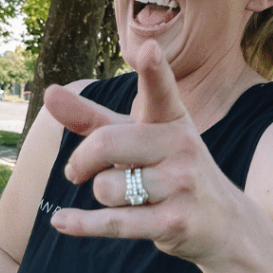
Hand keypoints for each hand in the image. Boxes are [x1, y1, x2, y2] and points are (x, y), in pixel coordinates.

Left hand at [43, 42, 243, 264]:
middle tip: (77, 172)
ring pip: (106, 188)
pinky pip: (112, 222)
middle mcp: (181, 147)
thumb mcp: (138, 139)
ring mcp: (180, 186)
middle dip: (81, 162)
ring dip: (101, 196)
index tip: (149, 49)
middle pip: (105, 144)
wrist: (223, 223)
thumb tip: (49, 92)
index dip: (154, 70)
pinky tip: (61, 220)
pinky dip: (81, 223)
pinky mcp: (173, 223)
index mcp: (173, 119)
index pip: (160, 91)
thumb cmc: (170, 170)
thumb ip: (93, 118)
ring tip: (123, 198)